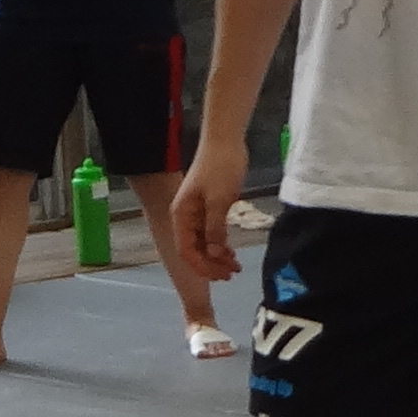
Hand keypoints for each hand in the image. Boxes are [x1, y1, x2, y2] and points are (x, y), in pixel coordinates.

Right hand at [174, 153, 244, 286]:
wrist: (226, 141)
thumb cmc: (220, 167)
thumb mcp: (218, 200)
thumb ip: (215, 229)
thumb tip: (214, 255)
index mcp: (182, 215)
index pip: (186, 250)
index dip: (202, 266)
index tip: (220, 276)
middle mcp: (185, 217)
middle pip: (194, 250)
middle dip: (211, 264)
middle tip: (232, 273)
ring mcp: (197, 213)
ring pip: (204, 244)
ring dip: (217, 257)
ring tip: (235, 266)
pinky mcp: (209, 208)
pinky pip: (212, 233)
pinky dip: (221, 245)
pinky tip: (232, 251)